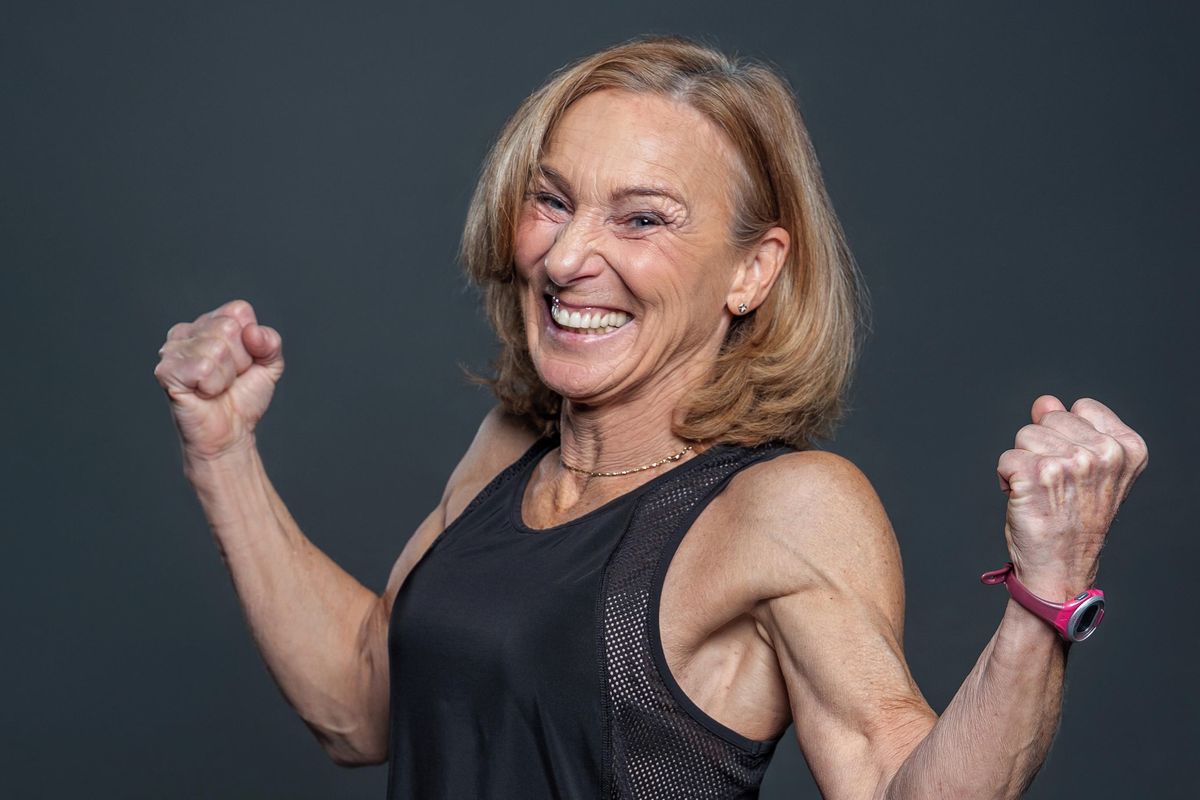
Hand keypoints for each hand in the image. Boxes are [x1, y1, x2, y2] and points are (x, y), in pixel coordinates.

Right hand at [153, 299, 284, 461]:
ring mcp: (173, 349)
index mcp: (211, 322)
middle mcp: (188, 330)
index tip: (244, 362)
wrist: (231, 432)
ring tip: (217, 386)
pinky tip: (204, 392)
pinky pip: (203, 368)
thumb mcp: (269, 365)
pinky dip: (212, 386)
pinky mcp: (166, 371)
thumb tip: (253, 332)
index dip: (251, 340)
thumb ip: (271, 342)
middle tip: (229, 378)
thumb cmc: (243, 397)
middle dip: (239, 360)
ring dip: (226, 376)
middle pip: (228, 328)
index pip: (239, 311)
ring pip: (216, 348)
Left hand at [996, 395, 1147, 599]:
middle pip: (1048, 418)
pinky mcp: (1039, 474)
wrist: (1061, 566)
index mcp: (1127, 448)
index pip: (1080, 407)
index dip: (1067, 435)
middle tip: (1056, 484)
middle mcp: (1105, 453)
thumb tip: (1046, 400)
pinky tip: (1025, 499)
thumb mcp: (1086, 468)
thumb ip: (1070, 429)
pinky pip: (1006, 457)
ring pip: (1025, 435)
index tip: (1075, 468)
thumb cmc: (1074, 520)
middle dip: (1042, 447)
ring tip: (1042, 492)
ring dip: (1024, 463)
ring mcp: (1072, 462)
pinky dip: (1006, 478)